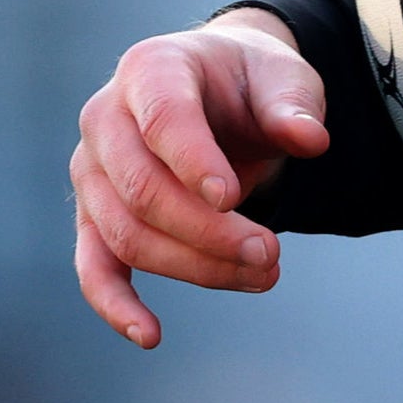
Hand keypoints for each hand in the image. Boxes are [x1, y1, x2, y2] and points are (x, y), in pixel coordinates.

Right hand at [72, 8, 331, 348]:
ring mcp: (92, 170)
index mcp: (152, 68)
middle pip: (142, 188)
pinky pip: (93, 266)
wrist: (220, 90)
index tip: (232, 198)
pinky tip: (150, 334)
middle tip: (271, 253)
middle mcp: (105, 117)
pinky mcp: (94, 216)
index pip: (163, 119)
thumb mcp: (283, 77)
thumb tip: (310, 139)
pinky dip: (115, 304)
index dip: (194, 161)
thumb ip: (293, 105)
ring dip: (194, 266)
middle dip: (208, 231)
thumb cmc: (251, 82)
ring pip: (127, 235)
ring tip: (263, 275)